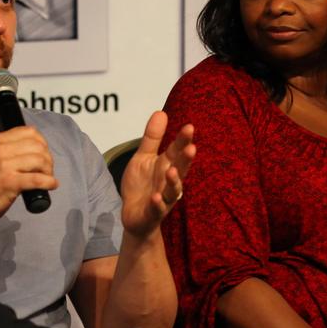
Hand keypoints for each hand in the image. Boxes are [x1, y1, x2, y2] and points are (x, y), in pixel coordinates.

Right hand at [0, 127, 57, 224]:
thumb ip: (9, 151)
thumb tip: (35, 150)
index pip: (30, 132)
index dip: (42, 143)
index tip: (42, 156)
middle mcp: (1, 148)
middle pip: (38, 146)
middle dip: (48, 158)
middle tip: (46, 171)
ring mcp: (4, 165)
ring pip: (40, 160)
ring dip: (49, 170)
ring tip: (47, 178)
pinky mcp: (9, 182)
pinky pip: (37, 179)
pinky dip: (49, 182)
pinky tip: (51, 185)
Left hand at [119, 111, 195, 239]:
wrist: (134, 215)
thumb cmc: (142, 185)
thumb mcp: (143, 158)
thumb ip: (152, 138)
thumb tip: (161, 111)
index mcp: (167, 166)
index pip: (177, 151)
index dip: (183, 140)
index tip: (189, 127)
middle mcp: (169, 182)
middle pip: (181, 169)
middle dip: (186, 160)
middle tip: (191, 148)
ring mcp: (163, 198)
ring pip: (173, 191)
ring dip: (173, 182)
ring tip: (171, 171)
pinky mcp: (153, 213)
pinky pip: (157, 209)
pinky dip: (158, 204)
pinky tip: (156, 197)